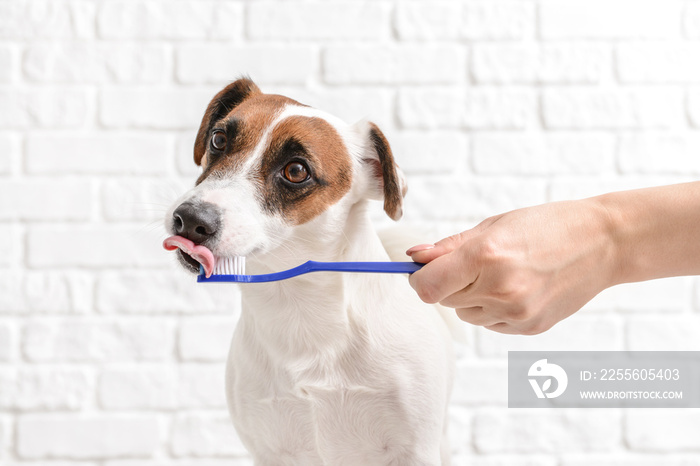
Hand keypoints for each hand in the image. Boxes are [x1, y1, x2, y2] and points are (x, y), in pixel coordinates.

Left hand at [407, 199, 616, 334]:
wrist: (604, 243)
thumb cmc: (547, 225)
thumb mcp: (494, 225)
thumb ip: (449, 246)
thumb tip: (413, 258)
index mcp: (486, 256)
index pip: (426, 286)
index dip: (418, 278)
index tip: (422, 269)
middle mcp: (500, 289)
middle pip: (443, 300)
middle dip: (447, 283)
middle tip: (474, 263)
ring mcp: (517, 313)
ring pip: (466, 314)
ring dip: (470, 297)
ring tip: (502, 273)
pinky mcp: (530, 328)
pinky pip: (490, 324)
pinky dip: (493, 309)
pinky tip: (518, 287)